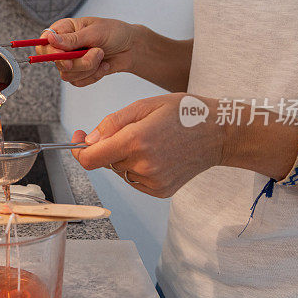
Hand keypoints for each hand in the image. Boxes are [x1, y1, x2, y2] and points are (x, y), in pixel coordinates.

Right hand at [35, 17, 139, 86]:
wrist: (131, 48)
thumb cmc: (114, 32)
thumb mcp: (94, 32)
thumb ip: (72, 39)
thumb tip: (50, 39)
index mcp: (63, 30)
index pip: (44, 44)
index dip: (50, 52)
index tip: (64, 55)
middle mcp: (63, 47)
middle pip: (57, 62)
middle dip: (79, 62)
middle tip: (97, 53)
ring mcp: (70, 61)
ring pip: (67, 75)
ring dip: (89, 68)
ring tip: (102, 56)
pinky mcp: (79, 74)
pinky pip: (78, 82)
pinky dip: (94, 76)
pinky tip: (104, 65)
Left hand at [71, 93, 224, 197]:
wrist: (220, 134)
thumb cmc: (183, 113)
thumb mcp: (144, 106)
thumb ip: (112, 123)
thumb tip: (87, 141)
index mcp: (136, 141)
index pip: (90, 158)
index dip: (78, 150)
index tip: (78, 139)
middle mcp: (142, 166)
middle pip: (106, 161)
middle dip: (109, 146)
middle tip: (132, 130)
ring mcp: (152, 182)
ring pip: (120, 171)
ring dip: (125, 157)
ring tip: (151, 141)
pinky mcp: (160, 191)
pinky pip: (134, 180)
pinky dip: (138, 168)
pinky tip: (158, 155)